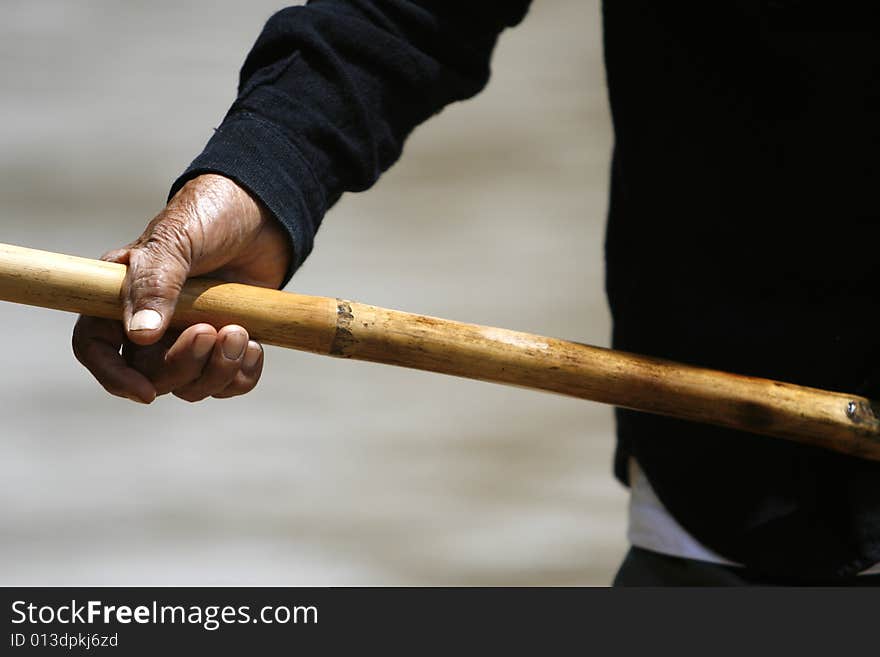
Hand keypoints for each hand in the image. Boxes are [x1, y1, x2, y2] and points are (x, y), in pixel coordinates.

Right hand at [72, 173, 291, 402]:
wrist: (261, 211)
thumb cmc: (208, 216)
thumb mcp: (176, 239)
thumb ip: (155, 283)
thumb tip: (141, 335)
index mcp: (122, 296)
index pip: (96, 347)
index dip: (114, 376)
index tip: (146, 393)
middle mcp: (152, 323)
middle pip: (151, 375)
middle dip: (183, 364)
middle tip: (212, 332)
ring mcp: (190, 336)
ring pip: (192, 386)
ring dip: (218, 371)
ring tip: (241, 333)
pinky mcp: (226, 343)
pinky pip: (228, 382)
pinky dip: (242, 374)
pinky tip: (254, 345)